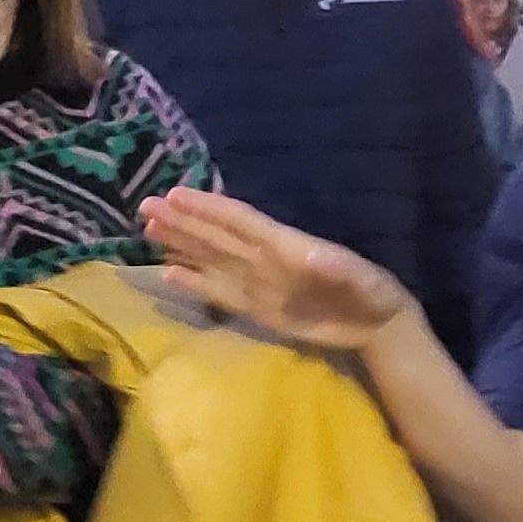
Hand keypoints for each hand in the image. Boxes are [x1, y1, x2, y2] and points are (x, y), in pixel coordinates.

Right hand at [142, 188, 415, 352]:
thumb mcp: (362, 280)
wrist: (377, 326)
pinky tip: (167, 274)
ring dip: (180, 243)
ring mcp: (258, 282)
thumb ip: (337, 268)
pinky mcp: (256, 308)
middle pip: (216, 235)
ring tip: (148, 229)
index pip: (238, 221)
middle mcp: (264, 258)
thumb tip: (312, 257)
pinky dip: (192, 282)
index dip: (207, 207)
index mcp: (285, 244)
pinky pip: (217, 292)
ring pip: (210, 258)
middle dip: (182, 220)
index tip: (174, 195)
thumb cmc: (373, 295)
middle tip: (145, 206)